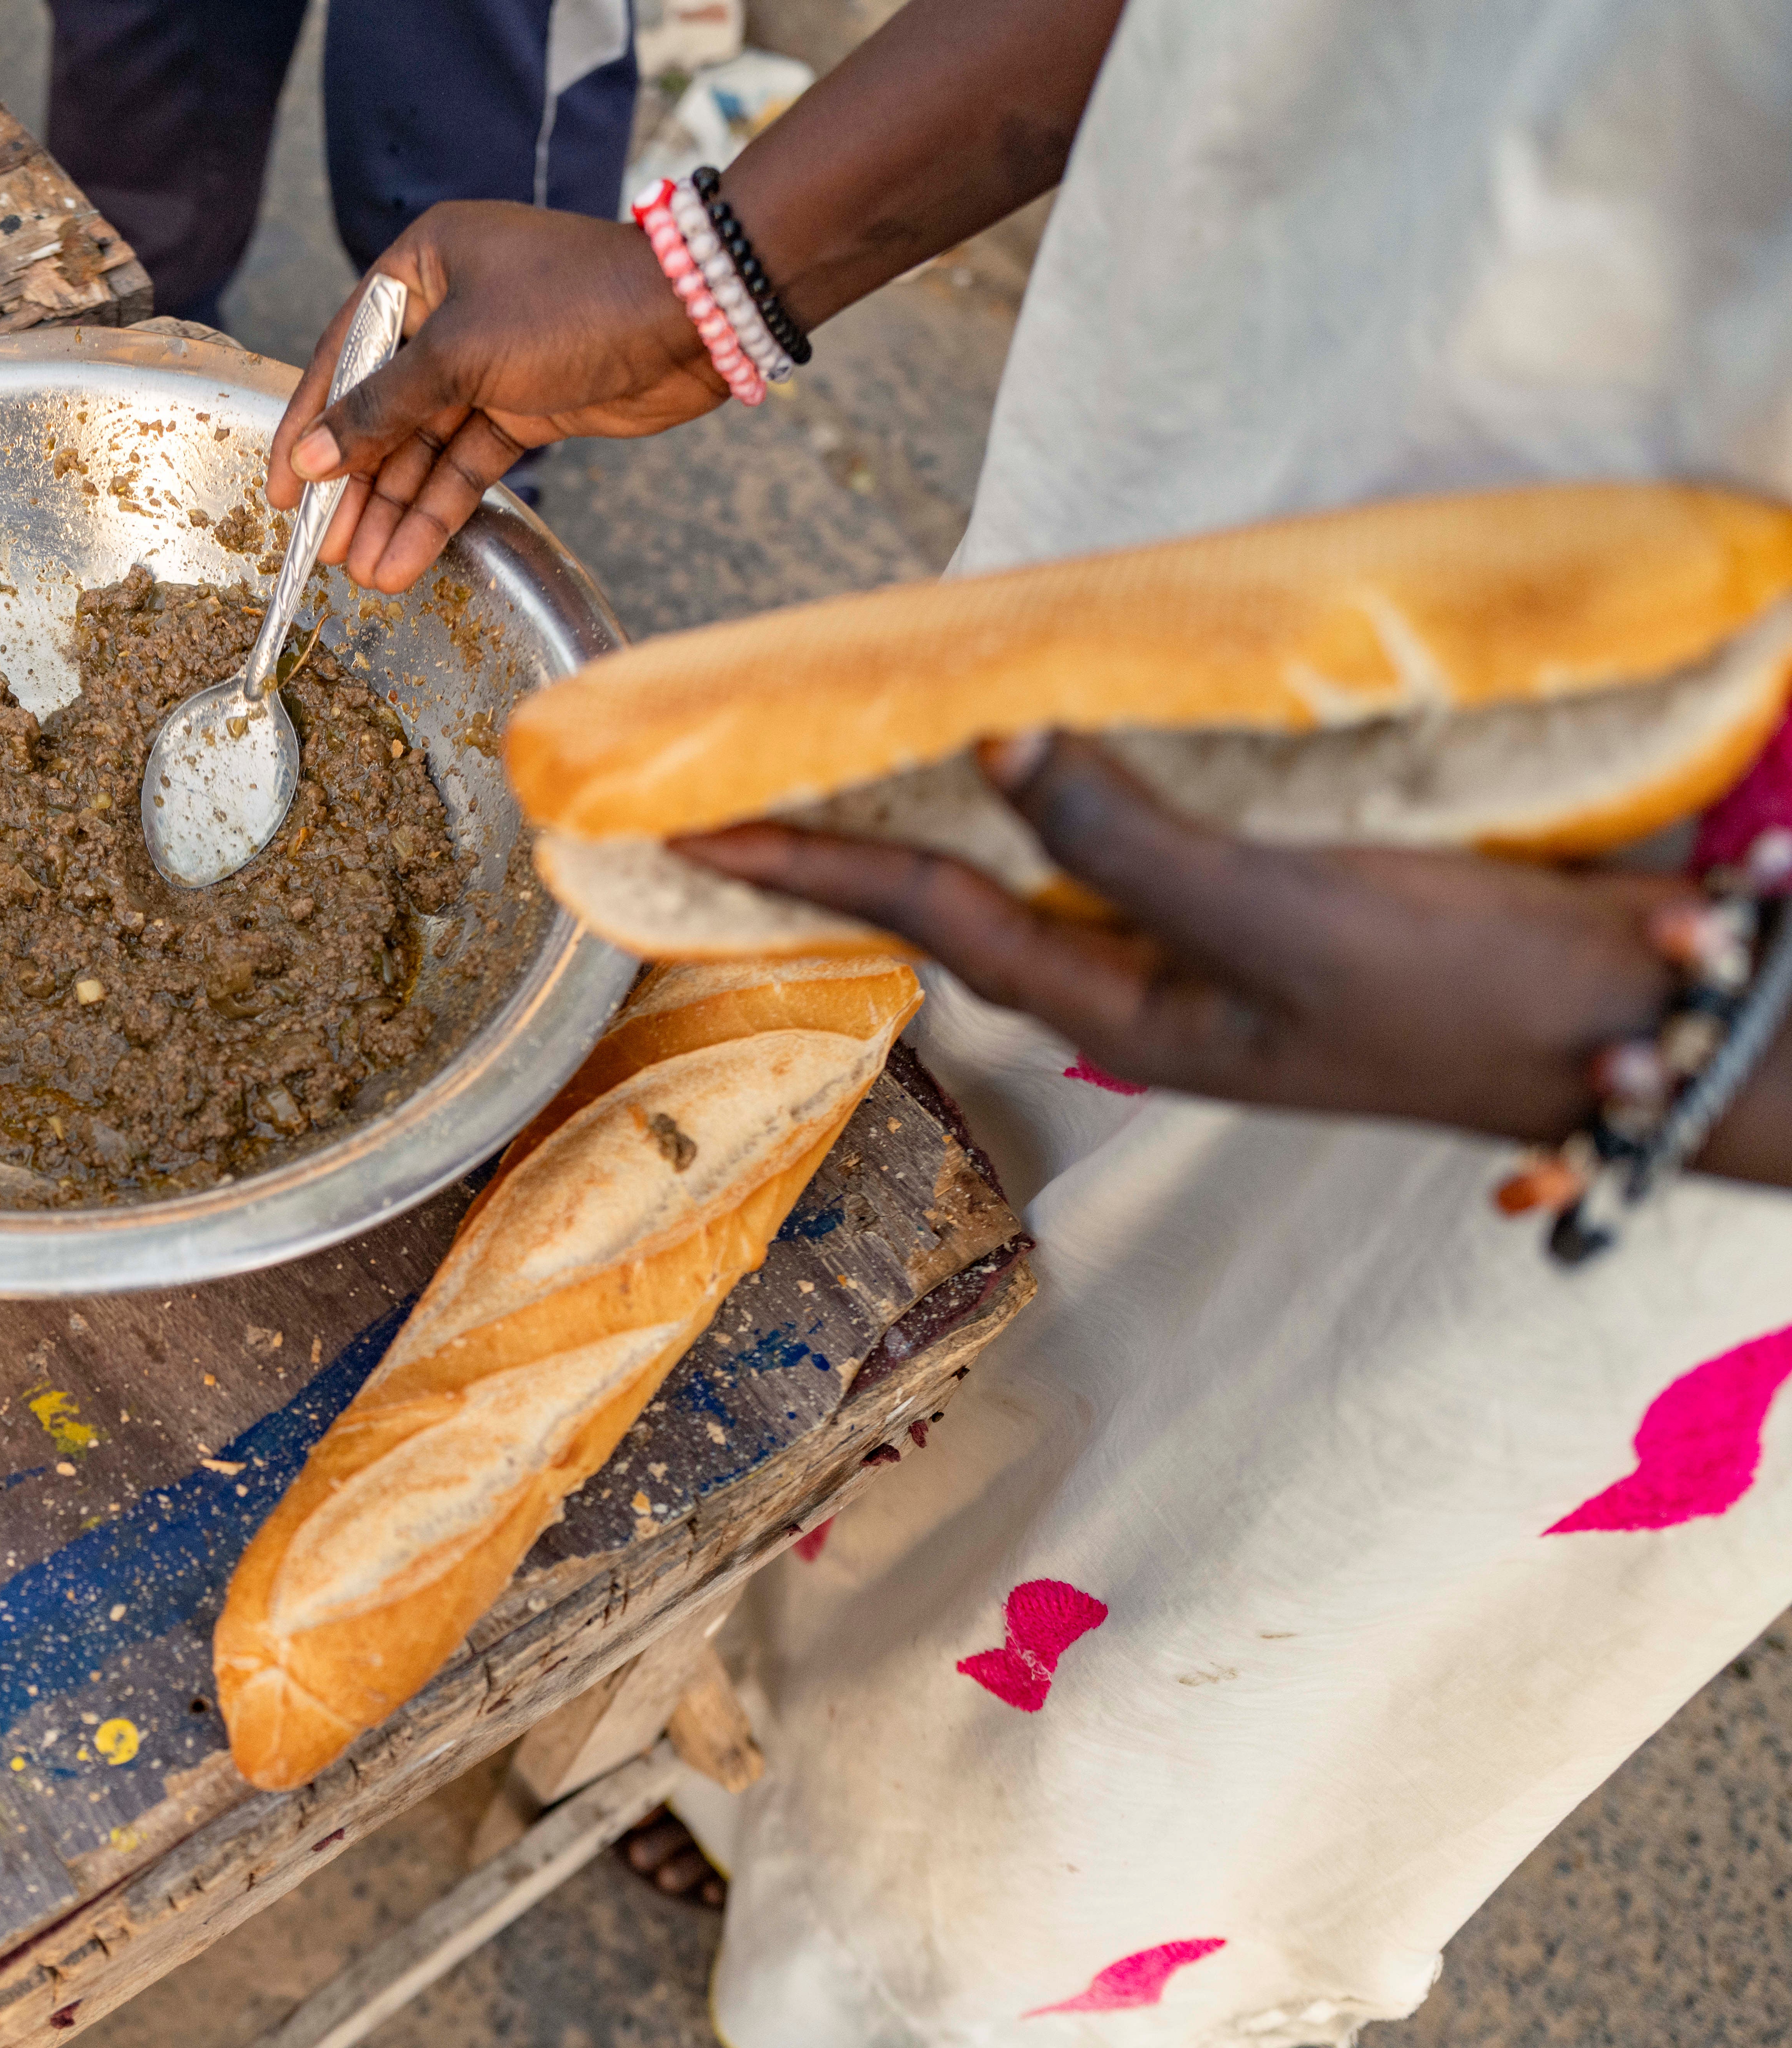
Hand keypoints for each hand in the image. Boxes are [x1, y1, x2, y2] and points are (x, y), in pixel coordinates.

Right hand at [267, 204, 717, 593]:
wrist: (689, 318)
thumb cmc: (571, 304)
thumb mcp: (460, 354)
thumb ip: (381, 411)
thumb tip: (310, 459)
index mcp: (421, 267)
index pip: (343, 354)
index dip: (307, 427)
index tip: (281, 492)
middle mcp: (448, 310)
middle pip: (381, 410)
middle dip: (354, 486)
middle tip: (325, 551)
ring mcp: (488, 363)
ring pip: (423, 447)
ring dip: (394, 510)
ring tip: (365, 573)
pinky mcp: (524, 407)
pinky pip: (464, 464)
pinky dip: (438, 510)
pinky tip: (407, 556)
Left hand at [672, 736, 1700, 1150]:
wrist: (1618, 1027)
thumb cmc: (1456, 994)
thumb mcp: (1280, 917)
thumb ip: (1135, 840)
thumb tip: (998, 754)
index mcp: (1123, 1007)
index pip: (925, 914)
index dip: (807, 865)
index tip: (694, 828)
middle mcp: (1136, 986)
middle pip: (948, 904)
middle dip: (835, 856)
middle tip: (728, 805)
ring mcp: (1191, 952)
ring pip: (1017, 877)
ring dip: (923, 828)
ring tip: (830, 779)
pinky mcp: (1252, 906)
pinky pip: (1102, 849)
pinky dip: (1036, 807)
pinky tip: (1015, 767)